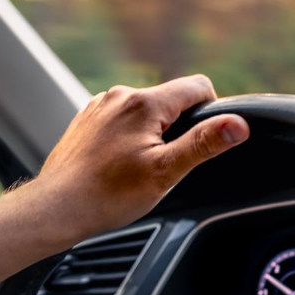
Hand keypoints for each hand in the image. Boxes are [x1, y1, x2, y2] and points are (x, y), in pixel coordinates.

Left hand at [31, 75, 248, 238]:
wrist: (56, 207)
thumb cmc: (107, 195)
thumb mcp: (166, 172)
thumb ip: (203, 144)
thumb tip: (238, 124)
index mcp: (144, 103)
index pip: (198, 86)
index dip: (210, 112)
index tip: (200, 142)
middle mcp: (121, 95)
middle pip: (171, 99)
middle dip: (178, 128)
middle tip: (165, 164)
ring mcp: (101, 106)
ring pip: (145, 111)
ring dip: (152, 133)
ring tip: (137, 168)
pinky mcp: (88, 119)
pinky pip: (122, 119)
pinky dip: (128, 138)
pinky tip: (118, 165)